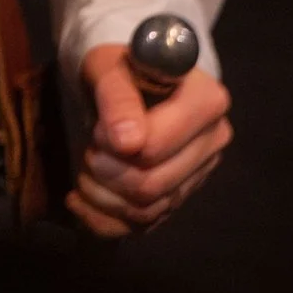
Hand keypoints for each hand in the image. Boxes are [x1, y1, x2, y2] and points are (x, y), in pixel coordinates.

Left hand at [66, 44, 232, 237]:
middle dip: (105, 172)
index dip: (115, 143)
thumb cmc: (120, 67)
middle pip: (153, 184)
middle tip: (87, 150)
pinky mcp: (180, 195)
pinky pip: (141, 225)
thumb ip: (118, 97)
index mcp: (207, 102)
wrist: (127, 79)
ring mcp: (198, 173)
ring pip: (147, 209)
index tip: (96, 129)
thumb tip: (127, 142)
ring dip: (101, 195)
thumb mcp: (109, 66)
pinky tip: (79, 200)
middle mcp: (213, 142)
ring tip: (85, 168)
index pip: (156, 146)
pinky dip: (102, 218)